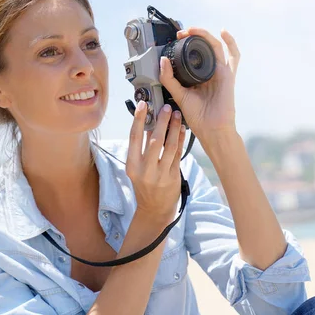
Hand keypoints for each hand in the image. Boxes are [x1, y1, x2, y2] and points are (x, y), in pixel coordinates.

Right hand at [126, 101, 186, 224]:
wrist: (154, 209)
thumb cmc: (144, 186)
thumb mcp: (137, 169)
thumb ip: (141, 150)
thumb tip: (148, 125)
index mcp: (131, 166)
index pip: (134, 138)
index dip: (138, 120)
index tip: (143, 105)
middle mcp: (144, 170)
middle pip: (154, 140)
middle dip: (161, 121)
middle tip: (166, 107)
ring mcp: (160, 174)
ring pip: (169, 146)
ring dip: (174, 128)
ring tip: (177, 115)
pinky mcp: (173, 177)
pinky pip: (178, 154)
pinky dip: (181, 140)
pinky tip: (182, 129)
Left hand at [159, 27, 240, 138]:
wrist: (211, 129)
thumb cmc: (198, 117)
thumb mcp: (178, 95)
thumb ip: (169, 79)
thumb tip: (162, 61)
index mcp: (198, 77)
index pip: (192, 55)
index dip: (184, 45)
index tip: (174, 40)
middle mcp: (209, 72)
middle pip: (203, 47)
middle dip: (192, 37)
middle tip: (181, 34)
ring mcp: (220, 72)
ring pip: (215, 47)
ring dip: (204, 35)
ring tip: (193, 30)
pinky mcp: (228, 75)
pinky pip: (233, 56)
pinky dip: (231, 43)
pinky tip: (224, 33)